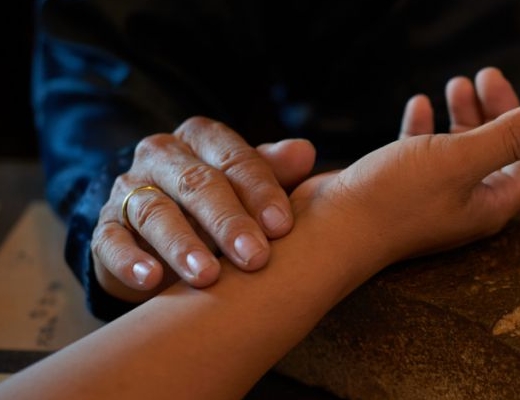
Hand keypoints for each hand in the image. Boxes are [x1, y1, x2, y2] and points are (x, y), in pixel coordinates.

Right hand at [93, 117, 315, 301]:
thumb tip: (304, 151)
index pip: (234, 159)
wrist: (164, 232)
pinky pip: (112, 241)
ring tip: (208, 276)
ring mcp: (129, 190)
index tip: (281, 227)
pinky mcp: (105, 227)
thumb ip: (276, 169)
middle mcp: (163, 156)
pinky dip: (130, 261)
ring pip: (155, 212)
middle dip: (228, 222)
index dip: (260, 192)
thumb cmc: (225, 202)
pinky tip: (151, 280)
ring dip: (183, 246)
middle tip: (255, 257)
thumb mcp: (251, 184)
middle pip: (197, 183)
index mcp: (202, 138)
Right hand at [290, 71, 519, 265]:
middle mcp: (468, 203)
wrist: (329, 231)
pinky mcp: (401, 188)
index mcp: (492, 203)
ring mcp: (434, 197)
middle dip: (502, 109)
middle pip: (502, 151)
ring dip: (466, 114)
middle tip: (488, 75)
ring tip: (458, 82)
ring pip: (463, 148)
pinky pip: (424, 153)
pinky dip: (427, 126)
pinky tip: (419, 106)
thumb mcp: (458, 160)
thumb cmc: (394, 200)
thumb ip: (508, 138)